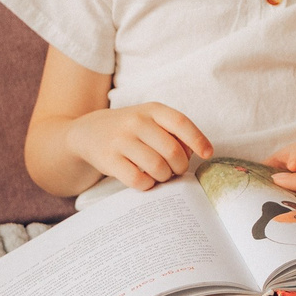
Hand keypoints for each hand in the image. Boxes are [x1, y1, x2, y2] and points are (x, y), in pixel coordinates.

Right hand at [63, 103, 210, 190]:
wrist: (87, 132)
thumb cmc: (129, 129)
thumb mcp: (149, 119)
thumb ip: (171, 132)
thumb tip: (192, 154)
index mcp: (152, 110)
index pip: (181, 123)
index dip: (198, 140)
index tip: (207, 154)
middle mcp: (136, 122)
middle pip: (172, 151)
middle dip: (180, 167)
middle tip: (177, 170)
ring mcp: (121, 140)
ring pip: (157, 167)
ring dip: (165, 177)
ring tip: (161, 175)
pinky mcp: (109, 160)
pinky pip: (138, 180)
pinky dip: (148, 185)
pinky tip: (146, 181)